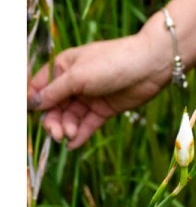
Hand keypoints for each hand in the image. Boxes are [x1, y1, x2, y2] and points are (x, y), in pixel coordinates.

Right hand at [28, 26, 173, 147]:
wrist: (152, 65)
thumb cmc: (113, 62)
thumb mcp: (78, 76)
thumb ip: (54, 91)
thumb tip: (31, 104)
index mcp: (64, 67)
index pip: (40, 87)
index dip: (33, 102)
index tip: (30, 116)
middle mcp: (74, 82)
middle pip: (53, 107)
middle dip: (52, 121)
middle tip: (57, 133)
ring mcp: (90, 96)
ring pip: (69, 117)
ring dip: (66, 128)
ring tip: (68, 135)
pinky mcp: (104, 109)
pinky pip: (87, 124)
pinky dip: (80, 134)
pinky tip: (74, 144)